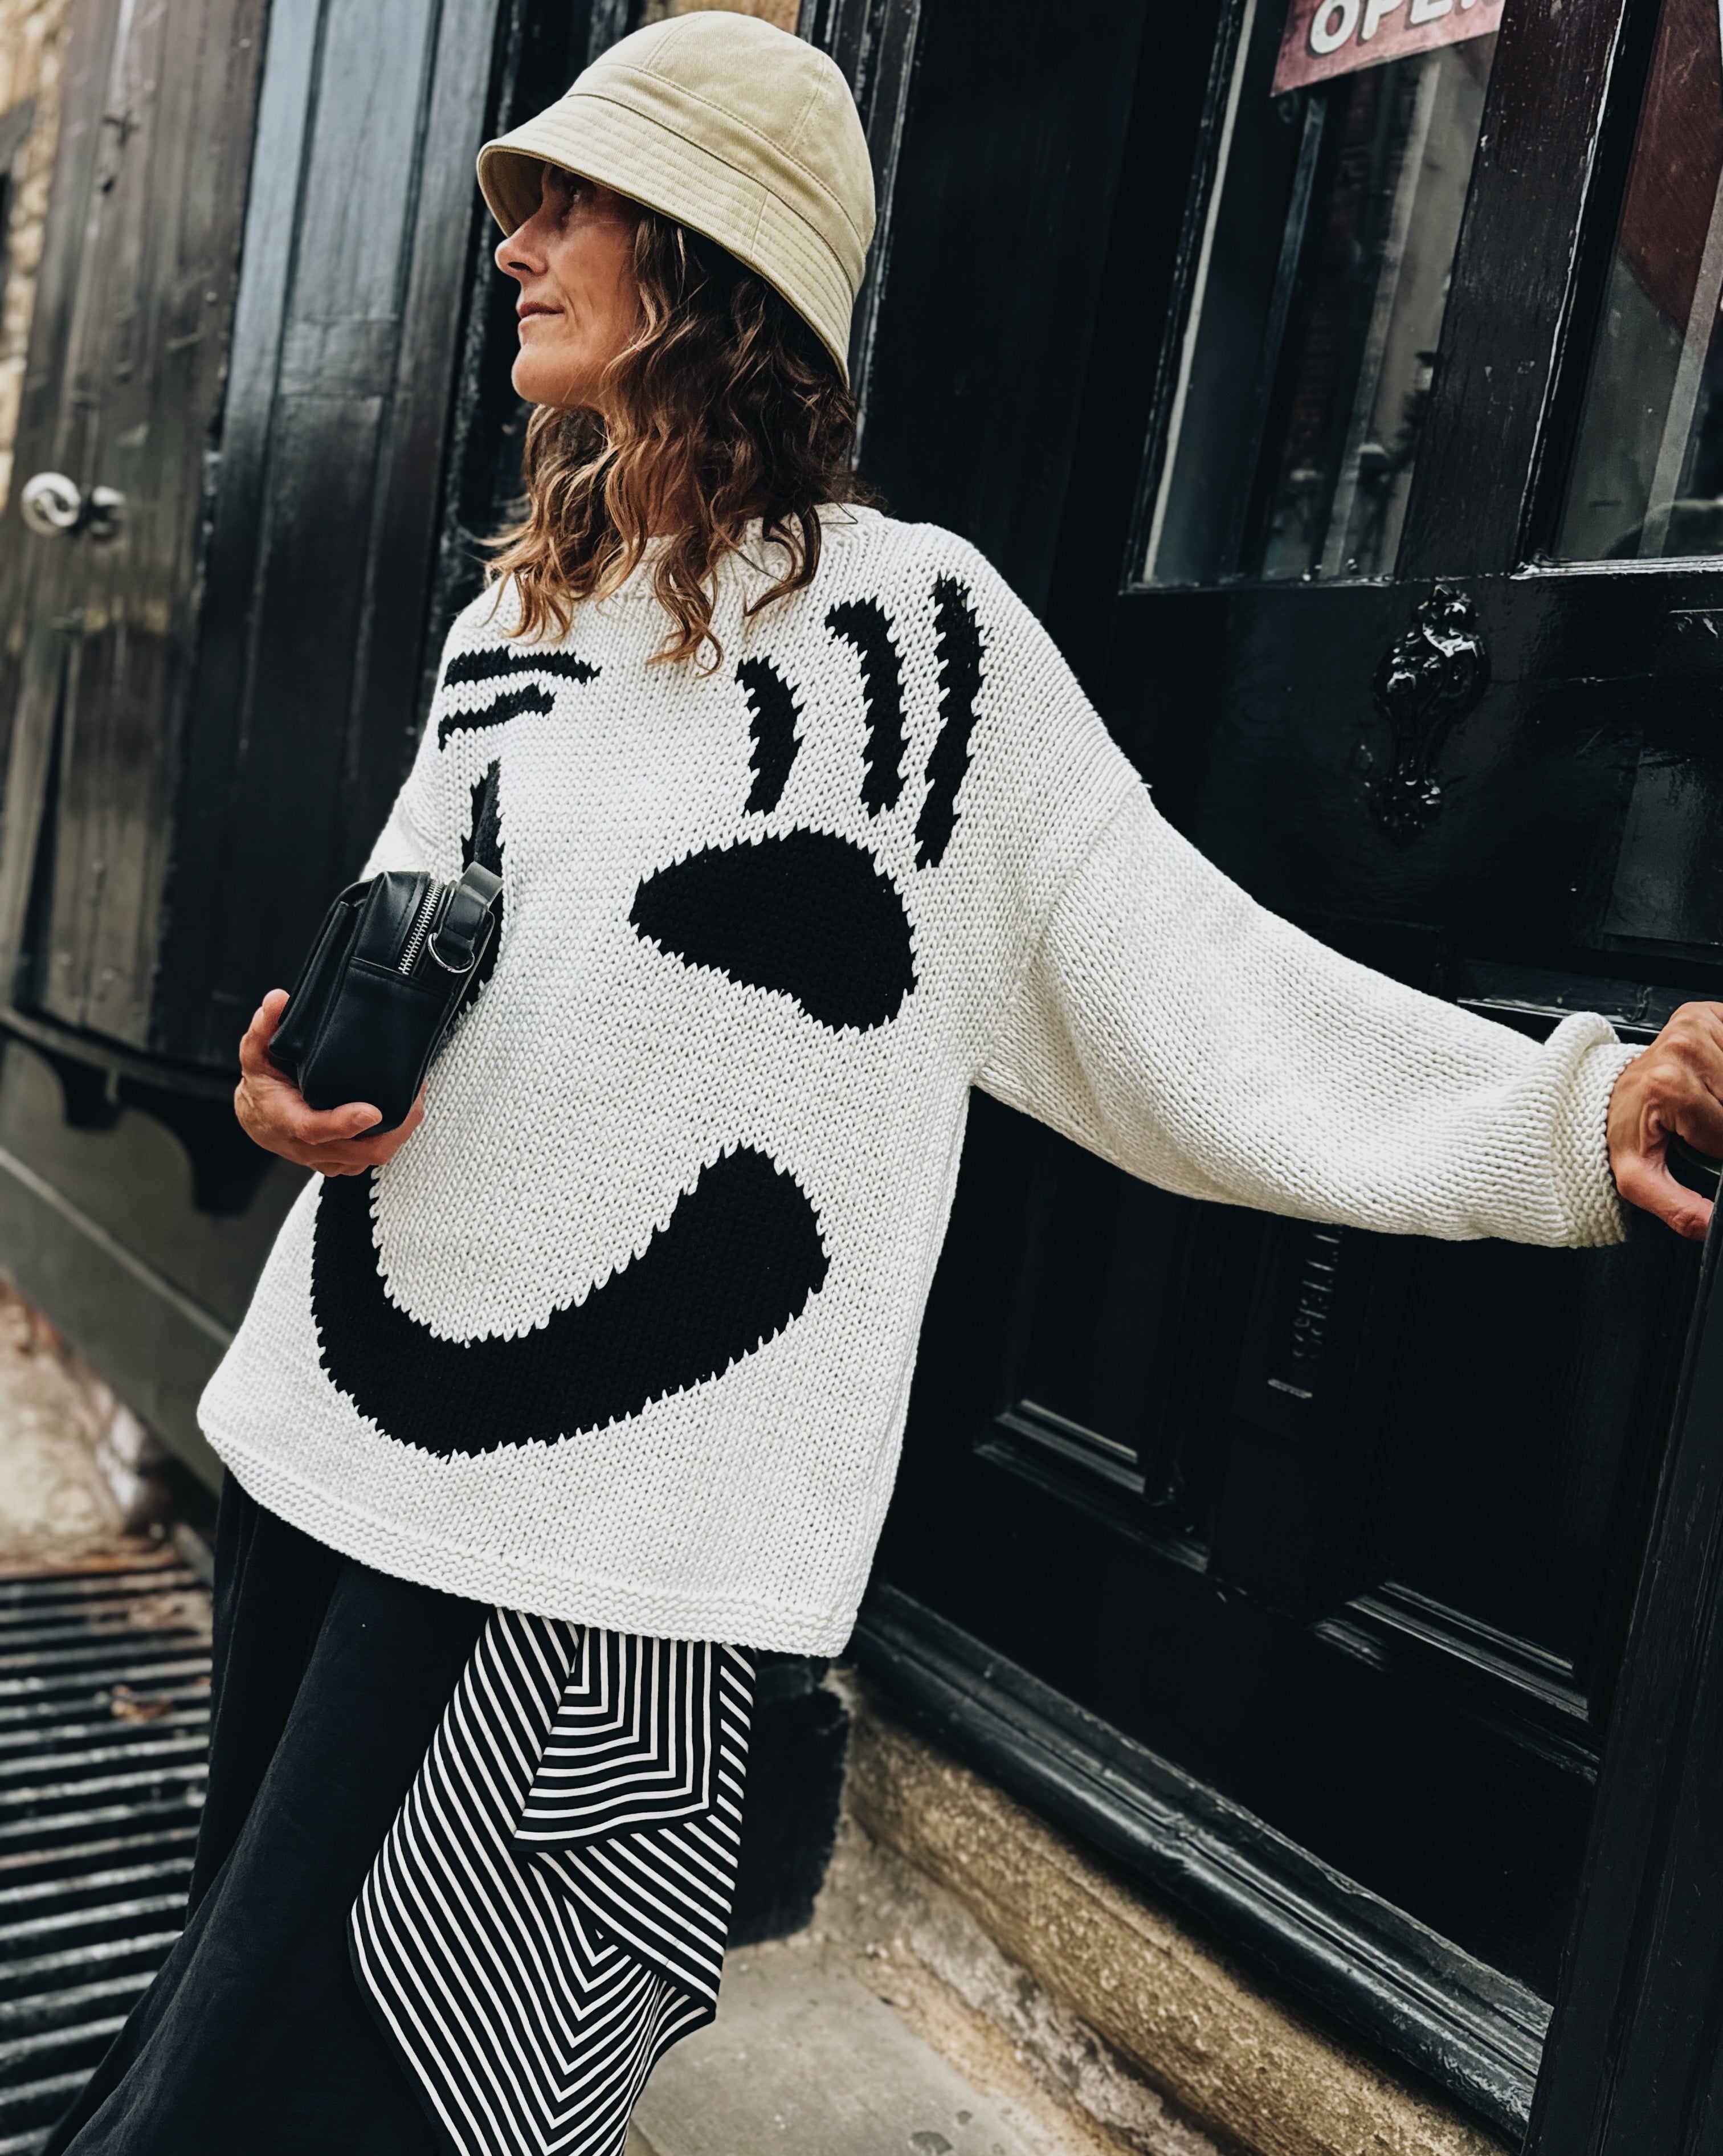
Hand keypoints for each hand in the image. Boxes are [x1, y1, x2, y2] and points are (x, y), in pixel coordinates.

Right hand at [235, 989, 424, 1175]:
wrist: (259, 1118)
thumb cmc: (263, 1085)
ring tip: (414, 1096)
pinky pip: (373, 1157)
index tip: (372, 1111)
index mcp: (287, 1121)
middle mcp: (309, 1147)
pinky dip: (393, 1136)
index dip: (344, 1122)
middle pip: (360, 1149)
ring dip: (399, 1131)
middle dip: (395, 1126)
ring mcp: (329, 1158)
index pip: (315, 1128)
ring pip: (373, 1156)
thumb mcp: (256, 1052)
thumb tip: (277, 1001)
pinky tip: (402, 1111)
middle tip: (414, 1092)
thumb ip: (265, 1027)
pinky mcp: (343, 1161)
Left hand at [1608, 1003, 1722, 1240]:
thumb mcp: (1638, 1181)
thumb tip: (1712, 1225)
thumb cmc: (1622, 1129)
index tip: (1705, 1147)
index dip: (1719, 1148)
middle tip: (1700, 1127)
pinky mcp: (1711, 1013)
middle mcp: (1683, 1046)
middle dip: (1722, 1123)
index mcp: (1669, 1085)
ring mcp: (1699, 1024)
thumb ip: (1679, 1209)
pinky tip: (1713, 1086)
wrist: (1604, 1096)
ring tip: (1706, 1107)